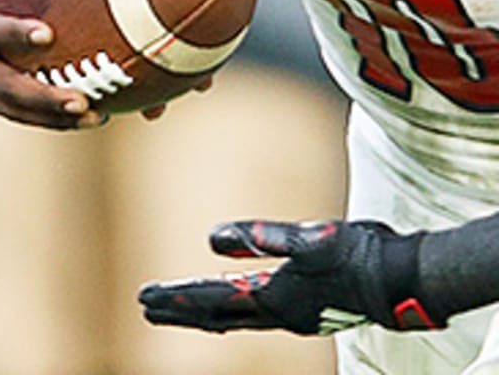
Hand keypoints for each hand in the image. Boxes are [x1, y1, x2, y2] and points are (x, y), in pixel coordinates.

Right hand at [0, 0, 102, 129]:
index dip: (12, 34)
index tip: (46, 34)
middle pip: (3, 87)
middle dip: (43, 97)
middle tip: (83, 98)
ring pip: (12, 110)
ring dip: (52, 118)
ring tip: (96, 117)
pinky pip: (12, 115)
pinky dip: (45, 121)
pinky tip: (84, 118)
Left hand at [138, 218, 444, 335]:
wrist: (404, 280)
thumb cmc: (357, 256)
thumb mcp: (307, 239)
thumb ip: (260, 237)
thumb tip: (211, 239)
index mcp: (275, 299)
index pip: (215, 301)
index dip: (179, 299)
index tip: (147, 299)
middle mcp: (280, 313)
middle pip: (218, 314)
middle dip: (181, 310)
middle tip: (146, 306)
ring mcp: (294, 312)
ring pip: (236, 314)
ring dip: (204, 308)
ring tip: (177, 304)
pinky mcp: (307, 304)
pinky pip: (257, 306)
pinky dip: (234, 301)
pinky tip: (232, 288)